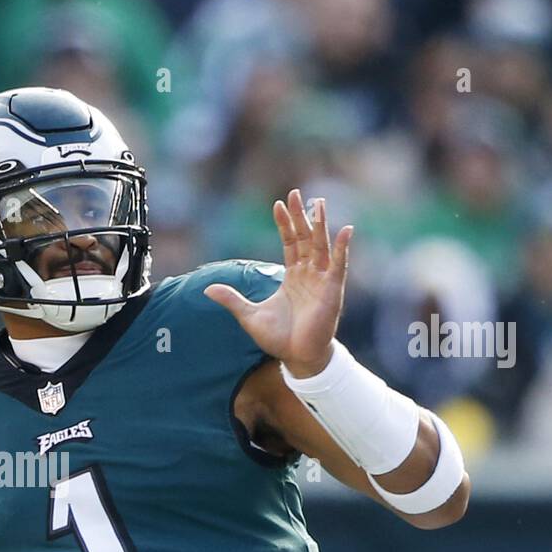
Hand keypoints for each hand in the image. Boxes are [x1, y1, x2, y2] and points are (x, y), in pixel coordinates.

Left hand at [204, 188, 353, 377]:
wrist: (297, 358)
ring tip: (320, 203)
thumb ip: (231, 299)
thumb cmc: (279, 339)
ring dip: (320, 225)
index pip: (289, 242)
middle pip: (305, 238)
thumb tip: (207, 289)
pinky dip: (342, 248)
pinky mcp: (333, 290)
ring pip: (321, 246)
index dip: (284, 224)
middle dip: (301, 216)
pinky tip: (345, 230)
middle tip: (296, 193)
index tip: (277, 204)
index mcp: (293, 276)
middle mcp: (309, 273)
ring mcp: (322, 280)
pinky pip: (339, 265)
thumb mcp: (249, 315)